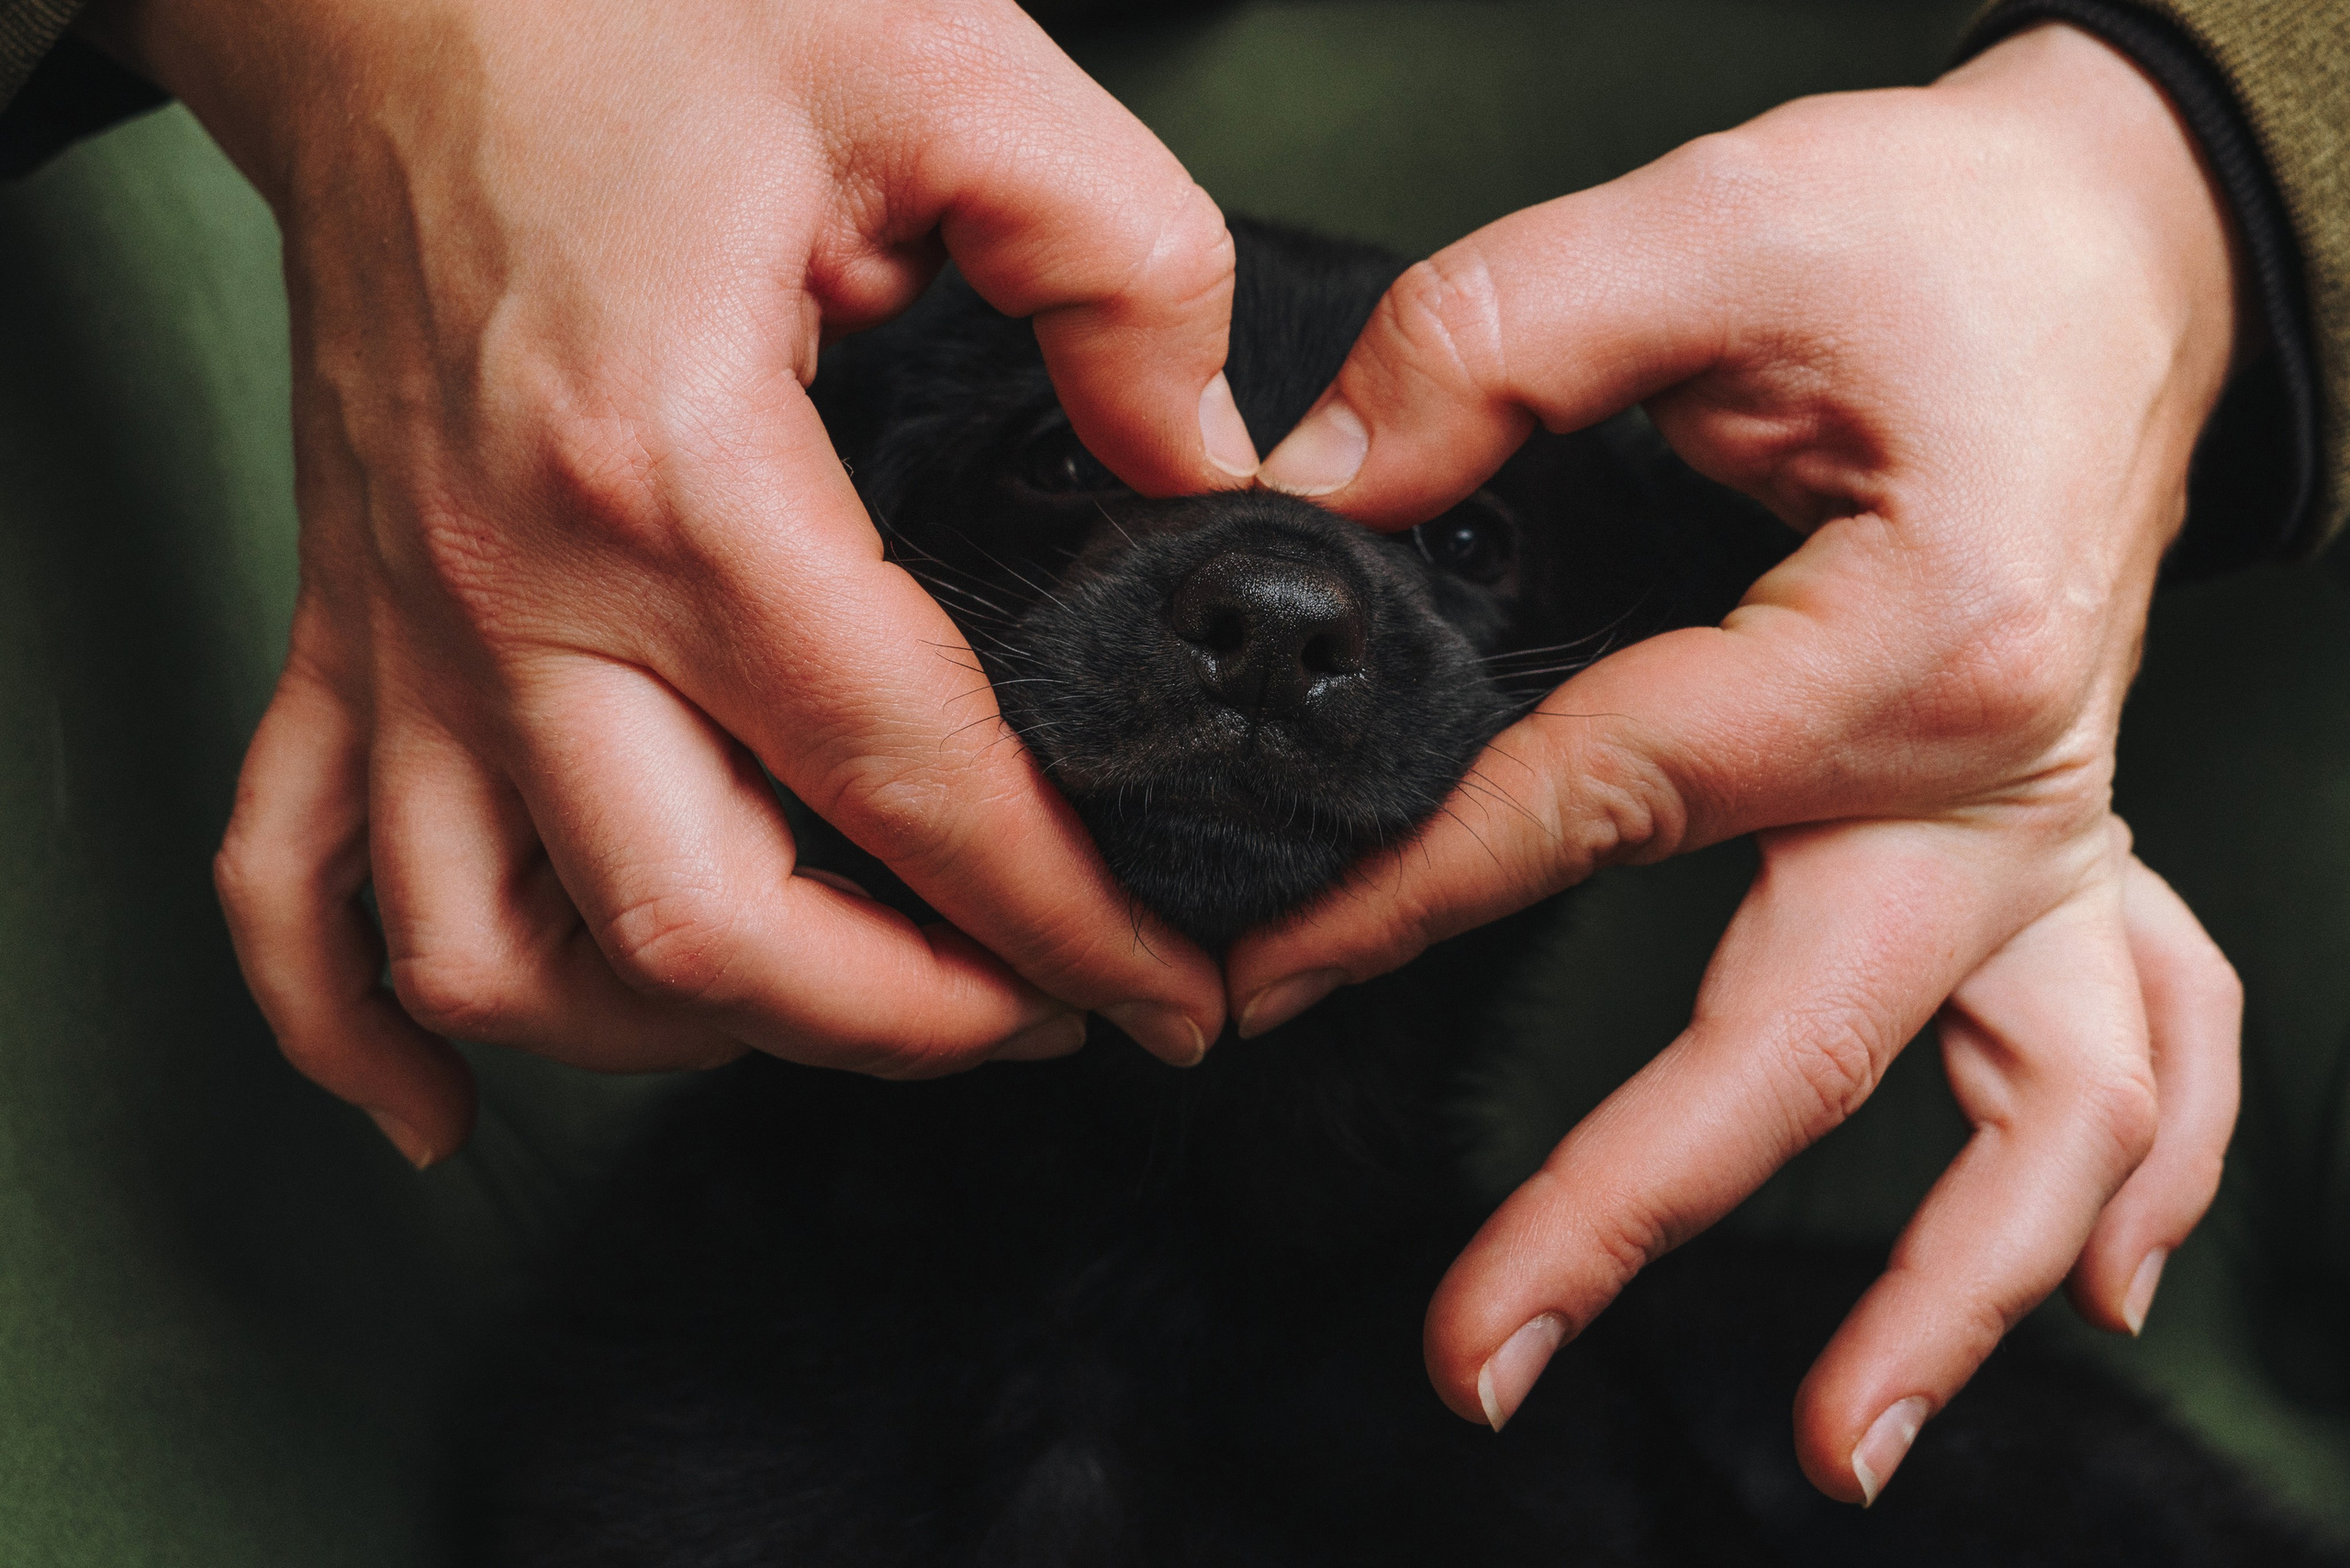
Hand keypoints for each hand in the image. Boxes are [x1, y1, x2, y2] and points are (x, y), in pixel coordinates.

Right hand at [95, 0, 1260, 1163]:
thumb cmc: (640, 7)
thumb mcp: (946, 72)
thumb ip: (1122, 269)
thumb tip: (1200, 466)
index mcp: (680, 471)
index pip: (903, 773)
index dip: (1059, 918)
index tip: (1163, 996)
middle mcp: (514, 589)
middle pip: (701, 925)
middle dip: (906, 1019)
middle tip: (1042, 1012)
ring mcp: (404, 629)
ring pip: (496, 952)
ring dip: (678, 1035)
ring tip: (834, 1013)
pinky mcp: (343, 627)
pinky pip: (289, 880)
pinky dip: (349, 1022)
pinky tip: (437, 1106)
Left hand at [1236, 24, 2245, 1500]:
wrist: (2123, 237)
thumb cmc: (1943, 229)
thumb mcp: (1713, 225)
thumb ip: (1490, 349)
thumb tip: (1313, 492)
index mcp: (1908, 645)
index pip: (1597, 809)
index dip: (1403, 904)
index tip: (1260, 987)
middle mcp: (2006, 775)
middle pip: (1804, 1042)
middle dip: (1626, 1213)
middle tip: (1480, 1358)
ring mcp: (2054, 825)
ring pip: (2046, 1105)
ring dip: (1947, 1287)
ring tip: (1841, 1440)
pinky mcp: (2063, 832)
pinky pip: (2143, 1039)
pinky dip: (2123, 1177)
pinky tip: (2091, 1287)